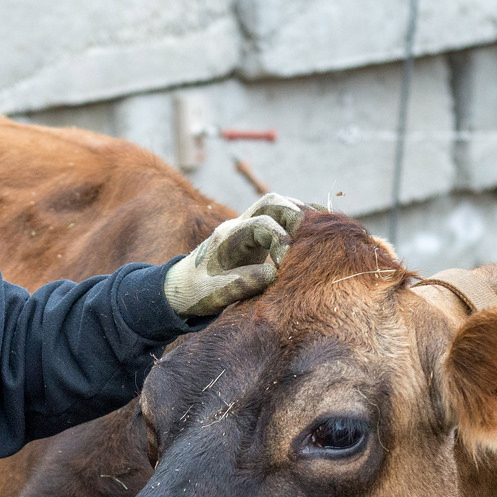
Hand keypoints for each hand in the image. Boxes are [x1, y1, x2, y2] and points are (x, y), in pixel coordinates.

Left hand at [163, 193, 307, 316]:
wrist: (179, 288)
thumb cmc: (194, 293)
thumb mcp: (212, 294)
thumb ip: (240, 283)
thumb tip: (272, 272)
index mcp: (227, 237)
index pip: (261, 223)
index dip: (280, 240)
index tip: (283, 266)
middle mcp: (238, 225)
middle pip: (272, 201)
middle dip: (295, 215)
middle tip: (309, 240)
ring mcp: (246, 228)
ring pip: (278, 205)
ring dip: (299, 216)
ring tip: (318, 236)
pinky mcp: (255, 237)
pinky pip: (279, 219)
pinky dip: (297, 224)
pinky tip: (313, 238)